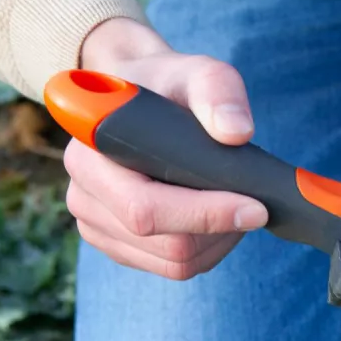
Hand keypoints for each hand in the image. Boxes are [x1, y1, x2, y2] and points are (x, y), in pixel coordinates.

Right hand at [63, 18, 267, 279]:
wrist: (140, 101)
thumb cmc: (168, 86)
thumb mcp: (197, 73)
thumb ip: (217, 91)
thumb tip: (235, 132)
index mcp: (90, 154)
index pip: (144, 209)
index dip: (204, 215)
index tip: (256, 207)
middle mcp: (84, 196)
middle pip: (168, 246)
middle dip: (221, 229)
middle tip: (256, 204)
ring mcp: (97, 226)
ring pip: (176, 263)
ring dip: (219, 241)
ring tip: (236, 204)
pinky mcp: (118, 245)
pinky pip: (174, 268)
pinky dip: (208, 249)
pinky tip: (218, 219)